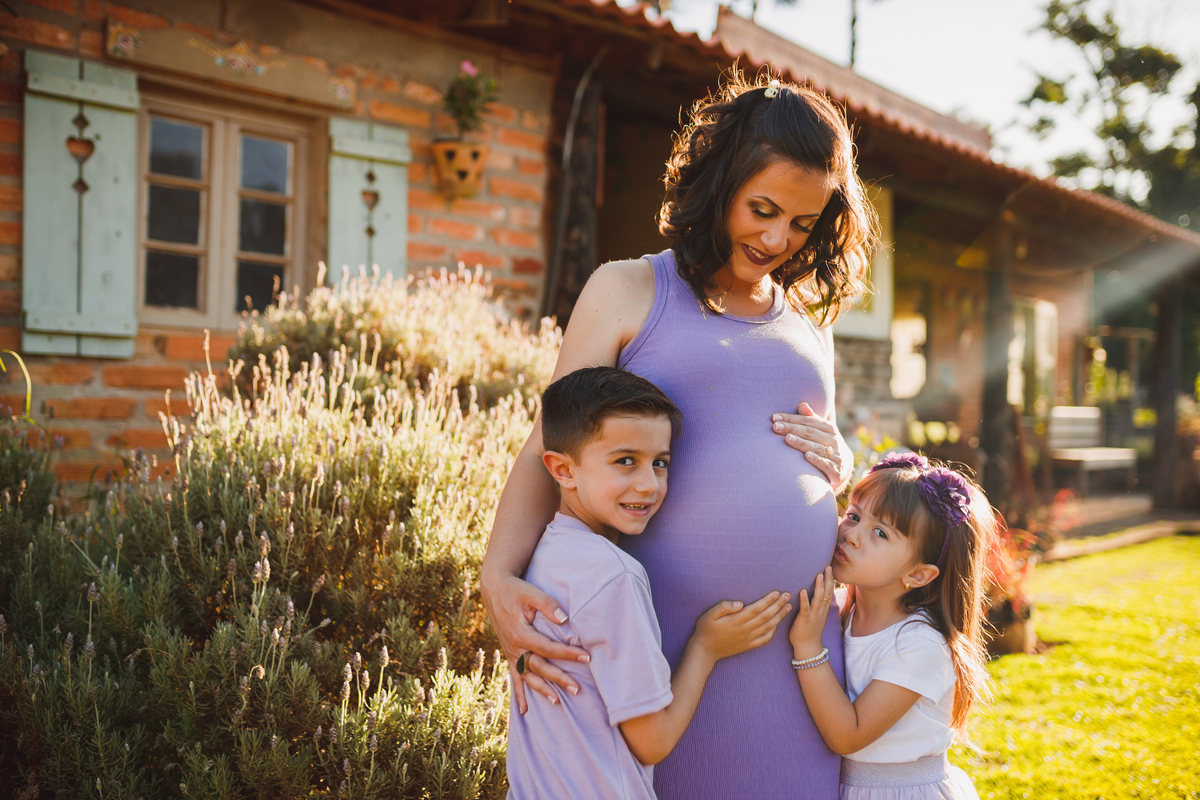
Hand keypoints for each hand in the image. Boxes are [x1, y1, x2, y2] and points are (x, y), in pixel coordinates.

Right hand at [481, 573, 588, 713]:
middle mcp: (514, 647)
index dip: (568, 654)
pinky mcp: (510, 654)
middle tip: (577, 689)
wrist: (494, 589)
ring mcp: (511, 653)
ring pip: (528, 676)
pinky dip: (519, 695)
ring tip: (557, 702)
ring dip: (542, 690)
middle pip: (540, 667)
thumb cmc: (516, 590)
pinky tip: (524, 711)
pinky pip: (514, 678)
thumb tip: (564, 619)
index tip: (587, 657)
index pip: (549, 648)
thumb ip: (548, 605)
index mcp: (521, 633)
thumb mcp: (531, 593)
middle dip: (559, 678)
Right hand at [692, 591, 791, 661]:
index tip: (777, 592)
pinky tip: (778, 624)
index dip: (768, 600)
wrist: (705, 651)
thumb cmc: (705, 630)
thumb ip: (724, 607)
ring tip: (788, 607)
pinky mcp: (748, 645)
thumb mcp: (709, 615)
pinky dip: (773, 631)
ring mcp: (748, 639)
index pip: (756, 609)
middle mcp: (745, 630)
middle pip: (766, 616)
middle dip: (778, 605)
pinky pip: (765, 639)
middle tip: (788, 595)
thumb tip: (740, 603)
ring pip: (768, 627)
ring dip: (780, 616)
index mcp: (736, 621)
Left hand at [772, 403, 852, 492]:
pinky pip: (826, 464)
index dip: (791, 418)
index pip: (807, 421)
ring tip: (788, 438)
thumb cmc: (826, 446)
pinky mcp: (837, 470)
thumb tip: (801, 404)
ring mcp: (836, 455)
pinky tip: (807, 456)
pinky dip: (817, 460)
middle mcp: (834, 440)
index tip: (774, 417)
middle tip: (776, 427)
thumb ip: (811, 419)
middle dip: (792, 428)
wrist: (843, 468)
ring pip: (817, 447)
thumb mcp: (821, 432)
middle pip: (810, 432)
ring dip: (802, 443)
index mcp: (829, 428)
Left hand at [789, 566, 834, 658]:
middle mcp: (821, 611)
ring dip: (819, 586)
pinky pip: (806, 608)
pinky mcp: (805, 620)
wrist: (808, 647)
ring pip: (819, 599)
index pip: (829, 591)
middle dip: (828, 579)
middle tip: (827, 566)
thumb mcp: (817, 616)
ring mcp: (814, 615)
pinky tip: (803, 591)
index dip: (830, 580)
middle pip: (827, 592)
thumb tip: (818, 594)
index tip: (829, 568)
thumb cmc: (810, 631)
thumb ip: (818, 605)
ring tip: (818, 575)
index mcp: (824, 609)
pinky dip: (805, 599)